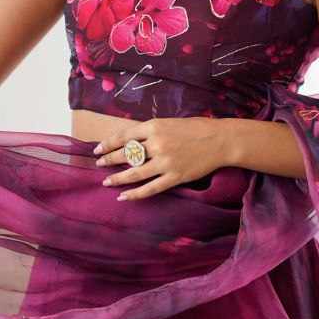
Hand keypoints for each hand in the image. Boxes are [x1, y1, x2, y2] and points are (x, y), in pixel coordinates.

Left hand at [93, 115, 233, 200]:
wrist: (220, 140)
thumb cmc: (196, 128)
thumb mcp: (169, 123)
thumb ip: (151, 131)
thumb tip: (130, 141)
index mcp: (154, 127)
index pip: (124, 136)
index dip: (108, 144)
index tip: (98, 149)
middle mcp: (157, 144)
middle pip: (125, 154)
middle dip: (109, 160)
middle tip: (99, 164)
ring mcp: (165, 162)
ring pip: (134, 173)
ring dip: (117, 178)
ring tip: (106, 182)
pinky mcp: (175, 177)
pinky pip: (150, 188)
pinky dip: (135, 194)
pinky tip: (124, 196)